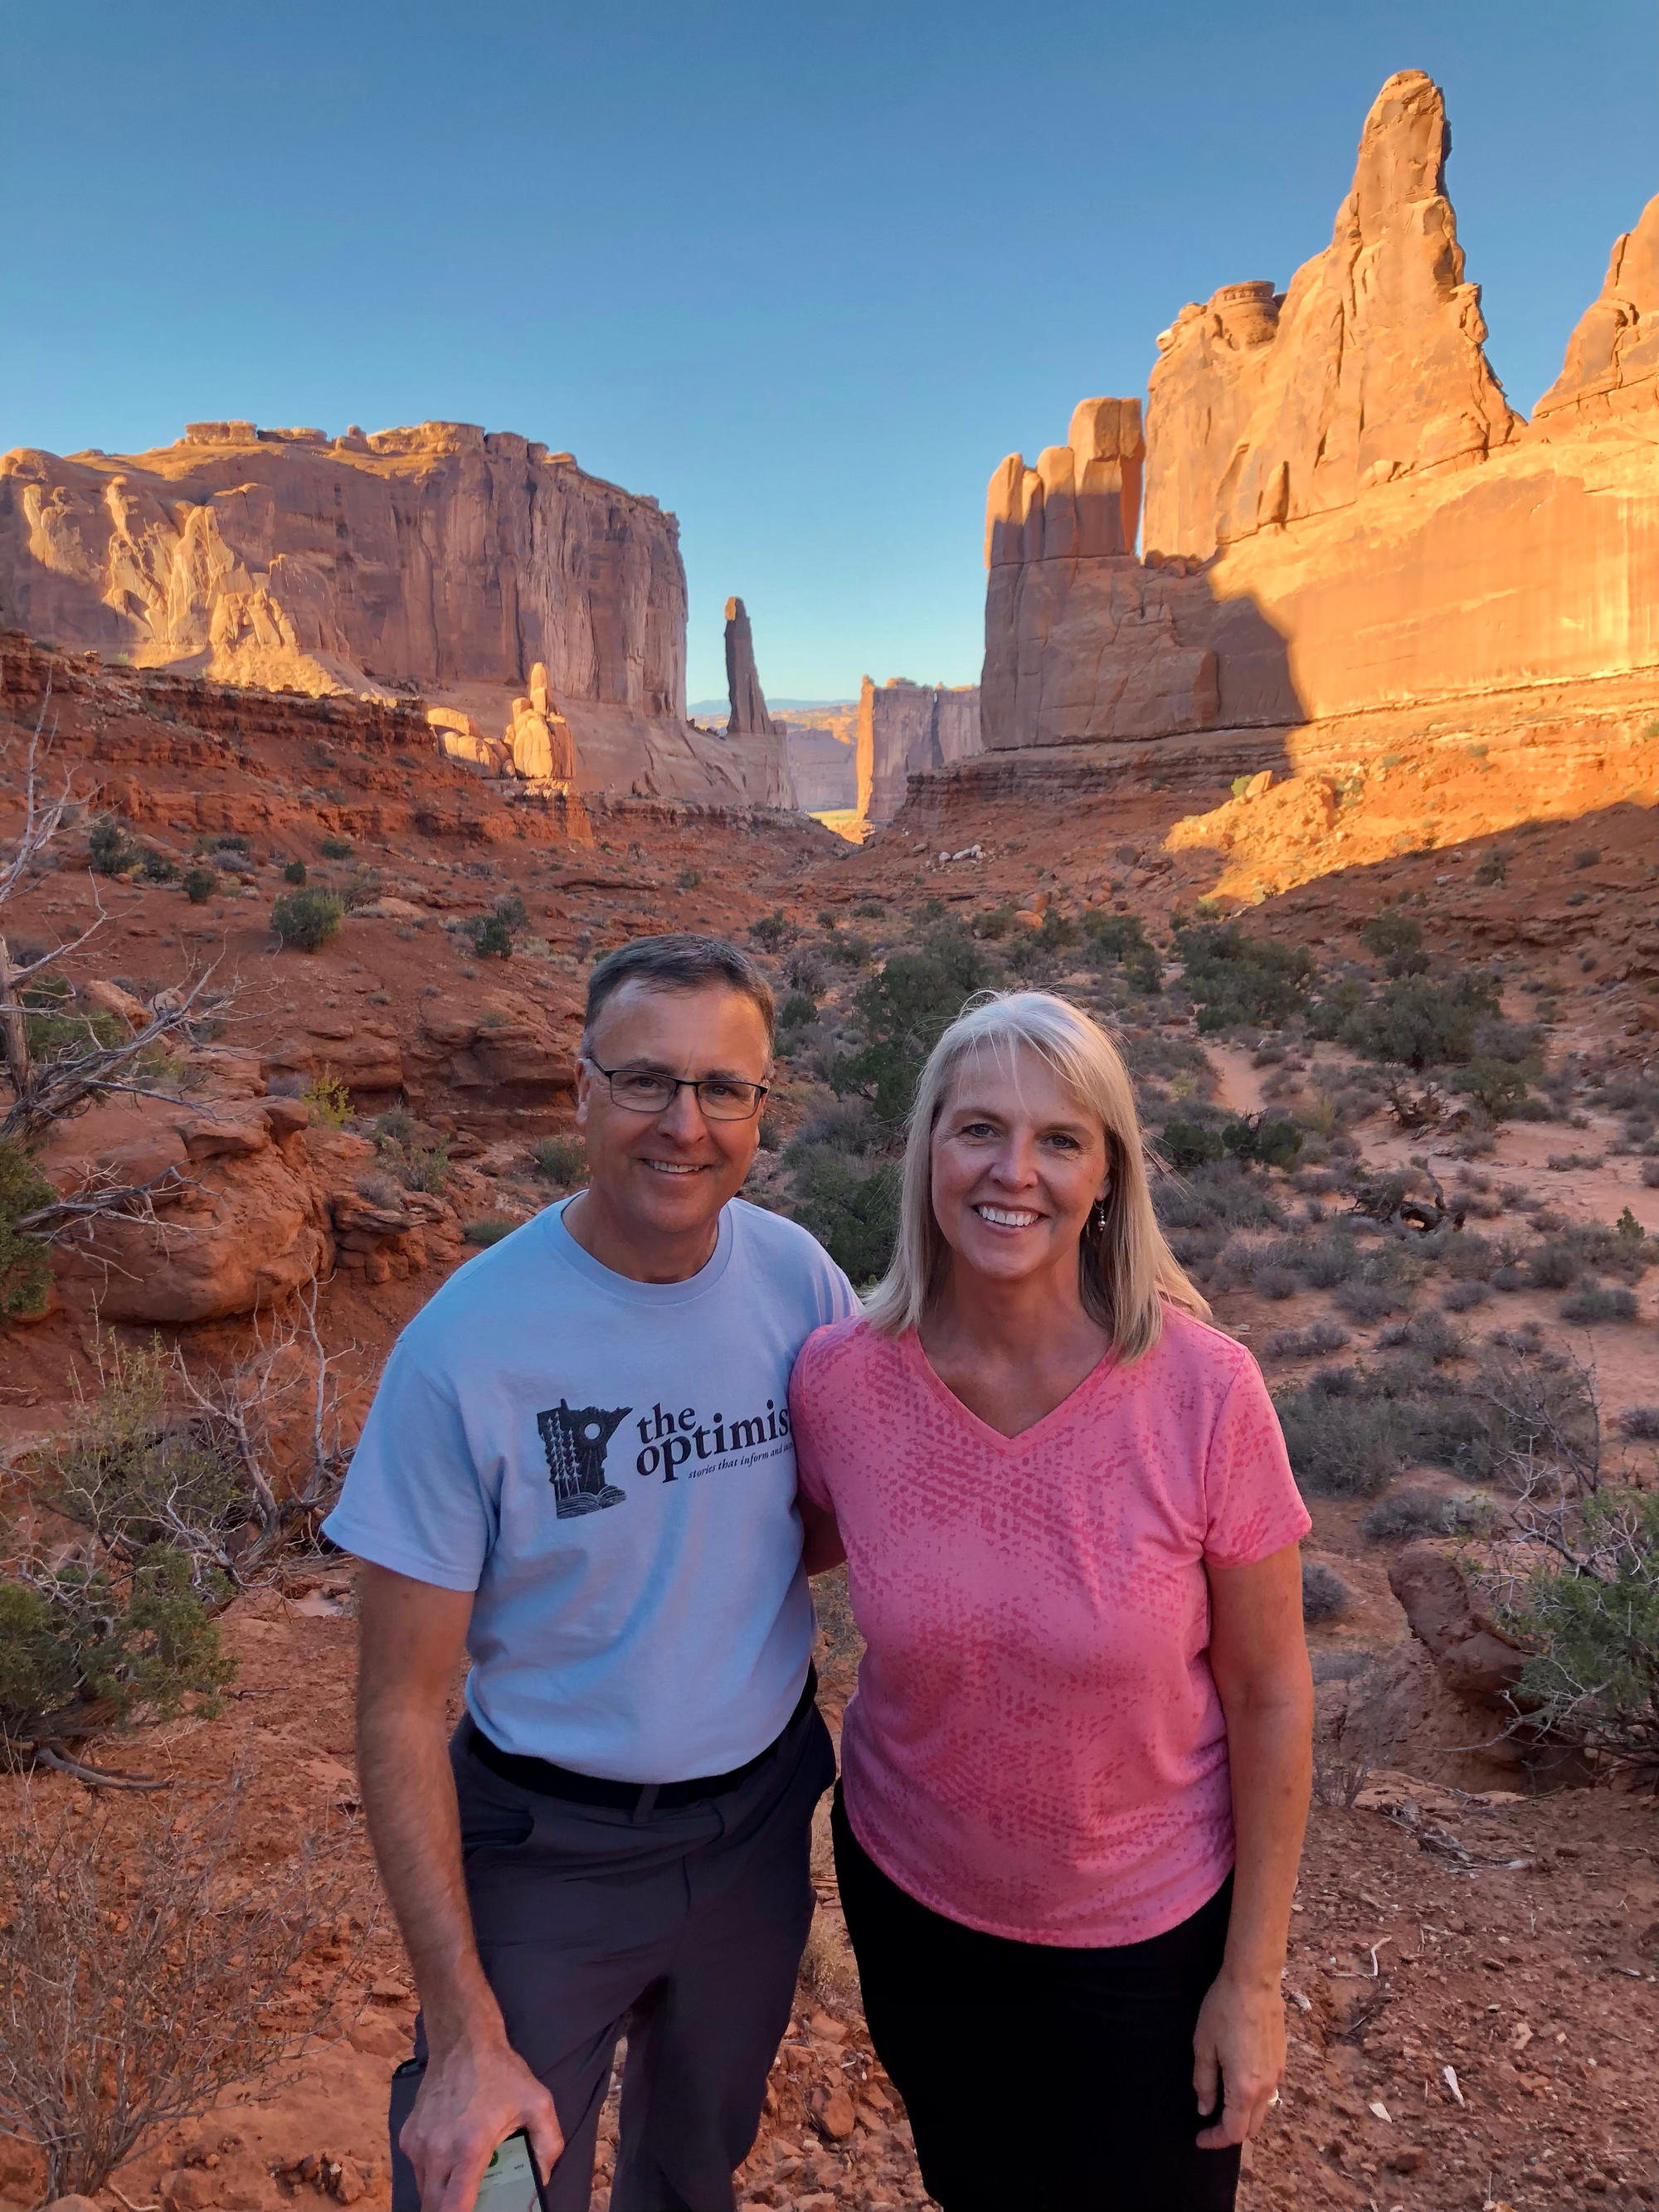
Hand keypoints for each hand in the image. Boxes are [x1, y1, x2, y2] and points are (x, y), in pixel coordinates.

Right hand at [402, 2032, 562, 2209]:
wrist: (463, 2040)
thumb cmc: (502, 2073)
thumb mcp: (538, 2103)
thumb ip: (549, 2145)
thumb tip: (541, 2180)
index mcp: (470, 2147)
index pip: (454, 2208)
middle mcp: (437, 2150)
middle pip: (435, 2207)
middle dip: (452, 2211)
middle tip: (473, 2201)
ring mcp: (418, 2143)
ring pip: (425, 2190)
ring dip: (441, 2195)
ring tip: (464, 2181)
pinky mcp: (407, 2136)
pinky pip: (418, 2169)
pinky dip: (433, 2173)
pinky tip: (451, 2156)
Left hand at [1192, 1968, 1284, 2149]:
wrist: (1254, 1981)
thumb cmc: (1223, 2010)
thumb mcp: (1203, 2045)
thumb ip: (1203, 2083)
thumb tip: (1205, 2109)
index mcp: (1244, 2088)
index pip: (1233, 2132)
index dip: (1214, 2140)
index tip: (1199, 2138)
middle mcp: (1266, 2087)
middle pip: (1252, 2128)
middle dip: (1230, 2132)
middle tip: (1209, 2123)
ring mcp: (1277, 2074)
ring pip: (1263, 2110)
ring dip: (1244, 2115)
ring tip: (1222, 2103)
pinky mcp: (1282, 2060)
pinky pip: (1269, 2091)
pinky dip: (1254, 2098)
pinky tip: (1238, 2081)